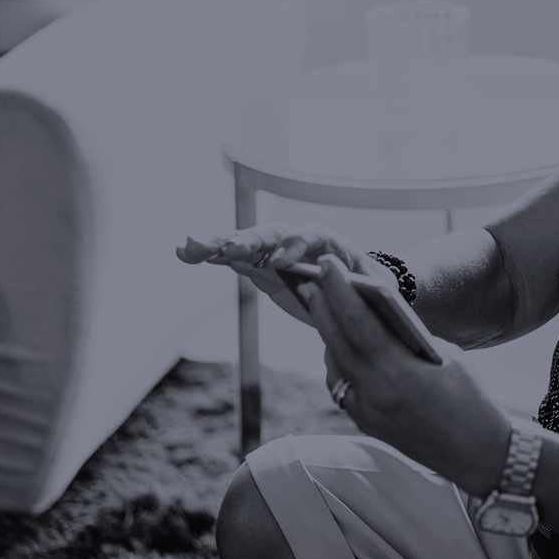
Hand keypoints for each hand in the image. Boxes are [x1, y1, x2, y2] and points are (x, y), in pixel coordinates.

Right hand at [176, 224, 395, 323]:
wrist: (356, 287)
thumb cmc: (368, 292)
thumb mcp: (373, 297)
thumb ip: (360, 303)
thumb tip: (351, 323)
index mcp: (330, 243)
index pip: (312, 237)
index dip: (296, 247)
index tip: (282, 261)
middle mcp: (298, 240)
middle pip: (272, 235)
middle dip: (251, 241)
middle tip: (229, 249)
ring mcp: (275, 250)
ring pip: (246, 242)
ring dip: (219, 243)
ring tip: (191, 247)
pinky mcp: (258, 264)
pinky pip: (232, 256)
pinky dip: (211, 253)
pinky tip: (185, 252)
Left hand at [303, 255, 510, 495]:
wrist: (480, 453)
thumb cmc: (471, 397)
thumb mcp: (445, 356)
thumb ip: (407, 338)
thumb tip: (376, 316)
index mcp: (399, 372)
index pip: (358, 322)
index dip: (339, 290)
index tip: (325, 265)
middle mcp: (376, 394)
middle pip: (337, 341)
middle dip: (322, 306)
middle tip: (308, 279)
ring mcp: (367, 412)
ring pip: (335, 363)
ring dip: (327, 332)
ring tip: (320, 305)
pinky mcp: (366, 423)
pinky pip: (343, 384)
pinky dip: (339, 360)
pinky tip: (339, 343)